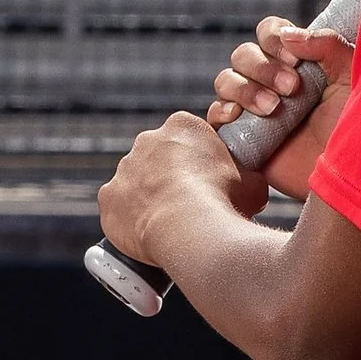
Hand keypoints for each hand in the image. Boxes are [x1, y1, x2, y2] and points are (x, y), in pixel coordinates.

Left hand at [96, 110, 258, 269]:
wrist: (189, 226)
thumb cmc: (222, 200)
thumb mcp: (252, 182)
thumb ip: (246, 176)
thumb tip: (251, 186)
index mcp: (182, 125)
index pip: (188, 137)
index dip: (199, 161)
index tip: (208, 181)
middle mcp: (147, 140)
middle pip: (158, 157)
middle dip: (170, 178)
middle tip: (188, 204)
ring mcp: (124, 169)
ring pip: (136, 183)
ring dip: (148, 199)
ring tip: (169, 223)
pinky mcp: (108, 198)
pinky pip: (118, 209)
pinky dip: (129, 220)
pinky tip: (146, 234)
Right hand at [207, 19, 355, 200]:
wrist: (351, 176)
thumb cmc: (359, 125)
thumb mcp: (353, 77)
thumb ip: (329, 45)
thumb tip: (290, 35)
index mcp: (298, 62)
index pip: (269, 32)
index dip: (274, 38)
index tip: (296, 59)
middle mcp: (272, 82)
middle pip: (243, 55)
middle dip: (263, 67)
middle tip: (293, 89)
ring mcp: (255, 111)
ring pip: (226, 81)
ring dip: (245, 89)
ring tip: (273, 109)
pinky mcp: (244, 139)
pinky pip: (215, 117)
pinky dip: (221, 111)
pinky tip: (237, 116)